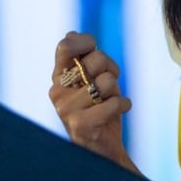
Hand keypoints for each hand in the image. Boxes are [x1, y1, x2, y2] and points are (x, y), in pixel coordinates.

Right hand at [48, 32, 135, 171]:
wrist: (103, 146)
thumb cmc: (99, 106)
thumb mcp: (92, 76)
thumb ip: (84, 56)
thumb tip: (71, 34)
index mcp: (58, 75)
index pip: (66, 45)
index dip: (87, 42)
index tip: (95, 50)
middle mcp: (57, 90)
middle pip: (95, 59)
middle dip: (111, 69)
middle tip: (107, 85)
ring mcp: (66, 109)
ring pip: (106, 82)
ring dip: (116, 91)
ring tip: (108, 101)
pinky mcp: (79, 126)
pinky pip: (113, 103)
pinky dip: (123, 105)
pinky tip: (118, 112)